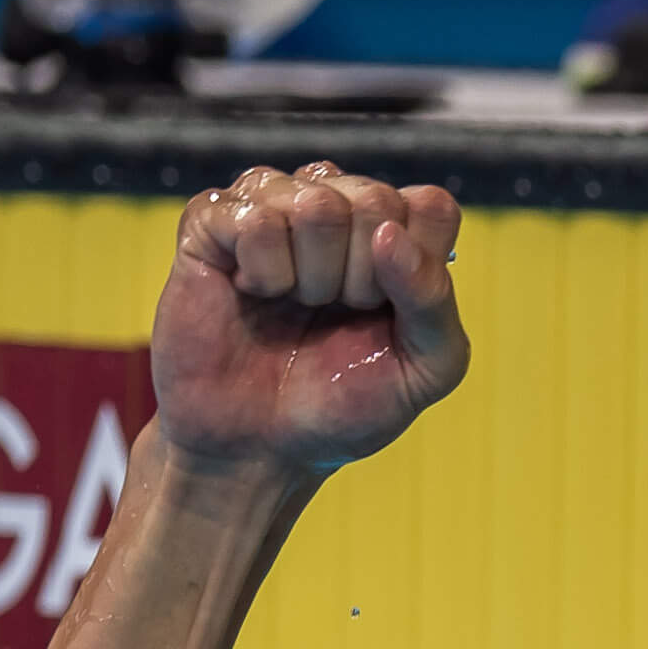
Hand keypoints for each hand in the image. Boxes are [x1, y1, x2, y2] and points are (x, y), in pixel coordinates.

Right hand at [151, 162, 466, 479]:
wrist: (256, 448)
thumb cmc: (342, 405)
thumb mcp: (423, 371)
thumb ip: (433, 302)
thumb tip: (389, 233)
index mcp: (395, 234)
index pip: (428, 205)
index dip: (412, 268)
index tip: (384, 314)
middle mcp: (337, 206)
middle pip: (374, 201)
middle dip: (360, 279)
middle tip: (332, 314)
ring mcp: (273, 206)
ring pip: (315, 201)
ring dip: (311, 275)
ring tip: (293, 304)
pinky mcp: (213, 221)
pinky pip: (254, 217)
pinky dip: (263, 270)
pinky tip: (252, 293)